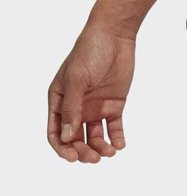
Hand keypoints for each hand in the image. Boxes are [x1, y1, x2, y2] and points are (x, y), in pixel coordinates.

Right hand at [47, 25, 135, 162]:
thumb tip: (67, 137)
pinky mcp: (114, 106)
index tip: (73, 157)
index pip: (56, 132)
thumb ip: (72, 108)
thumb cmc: (88, 53)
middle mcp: (76, 107)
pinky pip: (114, 129)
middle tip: (94, 158)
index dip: (62, 148)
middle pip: (75, 140)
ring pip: (94, 138)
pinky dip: (117, 139)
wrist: (114, 37)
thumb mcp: (77, 80)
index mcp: (59, 101)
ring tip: (110, 152)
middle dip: (83, 152)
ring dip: (100, 149)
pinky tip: (120, 144)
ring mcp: (95, 108)